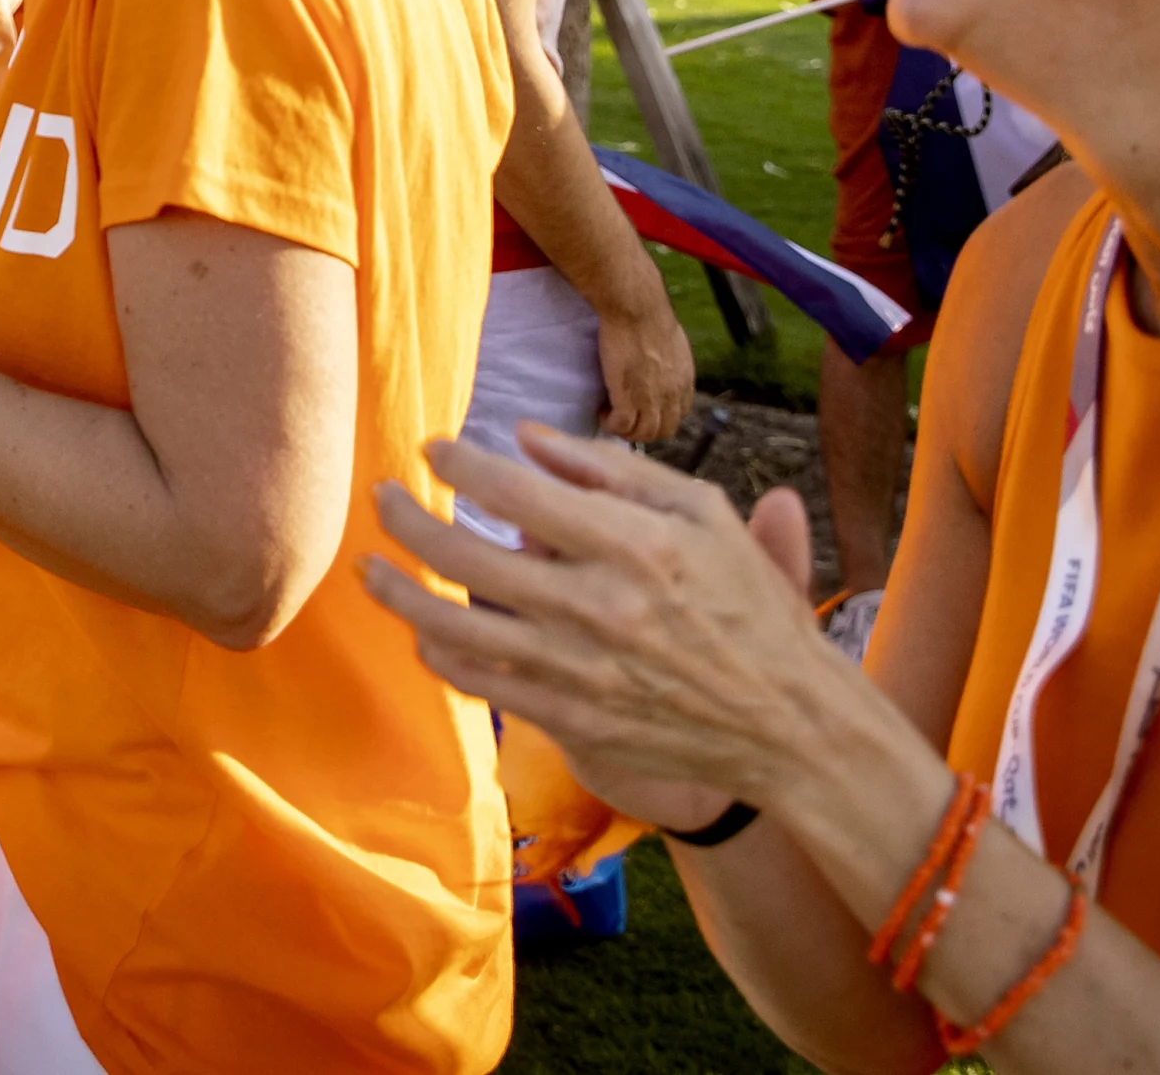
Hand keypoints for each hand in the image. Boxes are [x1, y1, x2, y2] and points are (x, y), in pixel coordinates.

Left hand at [361, 425, 835, 832]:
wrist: (788, 722)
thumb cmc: (749, 603)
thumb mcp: (702, 512)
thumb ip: (610, 469)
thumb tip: (524, 438)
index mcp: (633, 544)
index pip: (516, 491)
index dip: (459, 464)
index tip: (432, 451)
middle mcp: (597, 607)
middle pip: (465, 556)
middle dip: (406, 519)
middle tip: (381, 497)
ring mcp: (578, 670)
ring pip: (454, 628)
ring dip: (399, 593)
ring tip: (370, 567)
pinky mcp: (571, 721)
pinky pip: (481, 684)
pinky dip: (440, 654)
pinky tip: (422, 632)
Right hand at [594, 294, 698, 444]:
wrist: (637, 309)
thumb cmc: (648, 315)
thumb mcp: (670, 342)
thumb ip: (668, 358)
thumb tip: (656, 359)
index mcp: (683, 380)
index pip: (678, 414)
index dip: (659, 416)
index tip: (642, 408)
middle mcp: (672, 394)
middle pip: (662, 430)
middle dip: (642, 430)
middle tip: (623, 417)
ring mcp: (652, 399)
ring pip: (642, 434)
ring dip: (625, 430)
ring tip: (610, 416)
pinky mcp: (628, 398)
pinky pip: (621, 426)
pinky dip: (611, 425)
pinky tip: (602, 413)